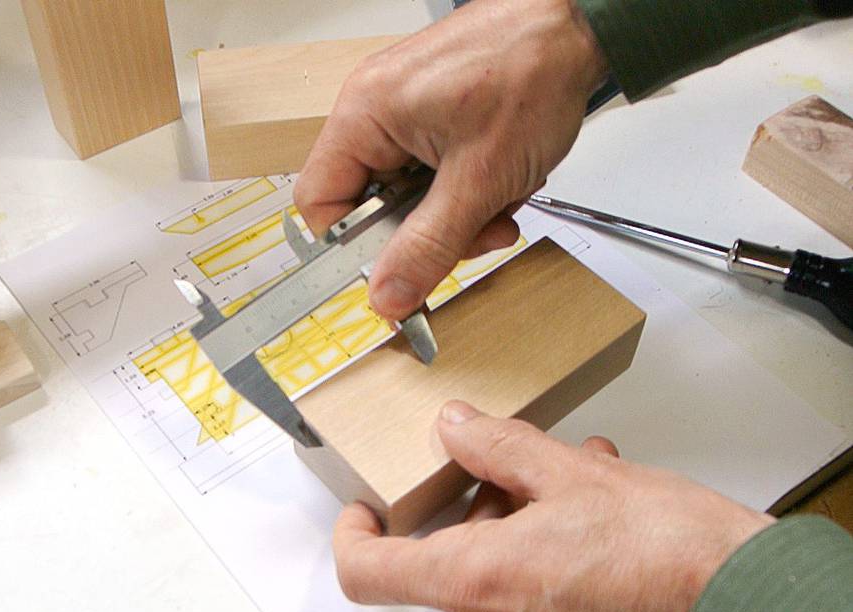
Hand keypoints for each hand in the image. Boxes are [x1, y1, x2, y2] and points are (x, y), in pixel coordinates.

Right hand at [294, 0, 607, 319]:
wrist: (579, 27)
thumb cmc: (531, 71)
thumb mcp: (478, 181)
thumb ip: (428, 246)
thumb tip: (387, 295)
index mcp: (364, 115)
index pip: (320, 202)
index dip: (356, 245)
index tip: (397, 269)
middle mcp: (376, 110)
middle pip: (375, 205)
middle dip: (430, 230)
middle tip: (474, 232)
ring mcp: (407, 112)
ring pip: (414, 196)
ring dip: (461, 212)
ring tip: (501, 197)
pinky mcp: (437, 115)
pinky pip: (438, 175)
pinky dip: (472, 188)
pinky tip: (504, 178)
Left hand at [333, 401, 774, 611]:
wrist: (737, 596)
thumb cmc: (666, 552)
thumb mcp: (568, 473)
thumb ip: (497, 446)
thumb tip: (454, 426)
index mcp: (477, 579)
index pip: (367, 573)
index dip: (354, 533)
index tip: (364, 504)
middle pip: (439, 553)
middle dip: (467, 496)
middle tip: (494, 459)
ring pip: (489, 558)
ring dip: (513, 507)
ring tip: (560, 469)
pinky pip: (526, 573)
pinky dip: (541, 531)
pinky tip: (584, 494)